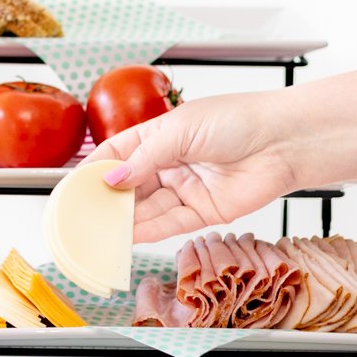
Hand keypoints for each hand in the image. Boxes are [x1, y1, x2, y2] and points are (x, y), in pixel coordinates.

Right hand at [83, 92, 300, 242]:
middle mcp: (170, 162)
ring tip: (98, 231)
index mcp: (160, 134)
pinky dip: (148, 231)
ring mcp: (186, 188)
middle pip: (131, 185)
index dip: (96, 169)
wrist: (283, 141)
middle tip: (82, 216)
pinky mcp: (204, 211)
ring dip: (124, 220)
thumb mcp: (179, 131)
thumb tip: (112, 180)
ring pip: (148, 208)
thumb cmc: (236, 121)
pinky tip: (127, 235)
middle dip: (107, 200)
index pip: (118, 153)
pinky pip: (170, 224)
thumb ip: (144, 158)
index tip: (73, 186)